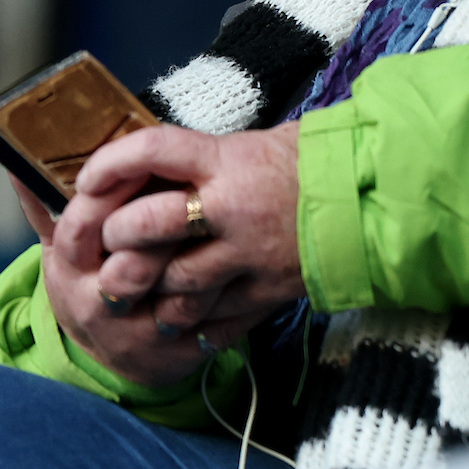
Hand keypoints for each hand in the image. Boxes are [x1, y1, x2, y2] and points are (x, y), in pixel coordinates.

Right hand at [16, 175, 217, 387]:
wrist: (118, 354)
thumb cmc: (94, 281)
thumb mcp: (66, 247)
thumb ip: (47, 204)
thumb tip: (15, 159)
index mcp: (69, 270)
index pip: (82, 226)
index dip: (113, 190)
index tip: (144, 164)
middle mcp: (97, 307)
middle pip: (132, 262)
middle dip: (164, 227)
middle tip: (194, 192)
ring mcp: (139, 336)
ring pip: (178, 292)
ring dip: (205, 259)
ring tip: (224, 228)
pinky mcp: (178, 354)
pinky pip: (213, 321)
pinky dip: (231, 291)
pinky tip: (245, 265)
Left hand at [54, 124, 307, 346]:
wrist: (380, 196)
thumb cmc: (317, 162)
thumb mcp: (257, 145)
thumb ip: (203, 162)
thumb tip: (145, 173)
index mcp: (230, 160)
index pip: (152, 151)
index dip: (109, 164)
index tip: (87, 178)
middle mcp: (234, 207)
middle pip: (148, 226)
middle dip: (117, 239)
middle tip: (111, 245)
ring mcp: (251, 255)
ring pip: (174, 285)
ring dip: (148, 292)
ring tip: (138, 292)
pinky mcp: (268, 292)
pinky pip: (212, 321)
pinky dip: (190, 324)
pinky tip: (180, 318)